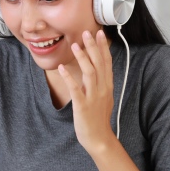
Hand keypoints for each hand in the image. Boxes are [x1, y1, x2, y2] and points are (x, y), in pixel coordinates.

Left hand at [57, 29, 116, 154]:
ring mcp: (93, 97)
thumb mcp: (104, 97)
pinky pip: (76, 89)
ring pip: (90, 73)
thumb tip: (97, 69)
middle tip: (87, 32)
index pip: (107, 62)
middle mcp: (102, 89)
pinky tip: (62, 68)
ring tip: (74, 45)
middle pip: (99, 64)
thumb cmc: (98, 118)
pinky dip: (69, 77)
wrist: (99, 138)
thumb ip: (101, 83)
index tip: (100, 33)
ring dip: (82, 58)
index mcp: (107, 86)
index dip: (103, 47)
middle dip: (93, 47)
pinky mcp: (83, 106)